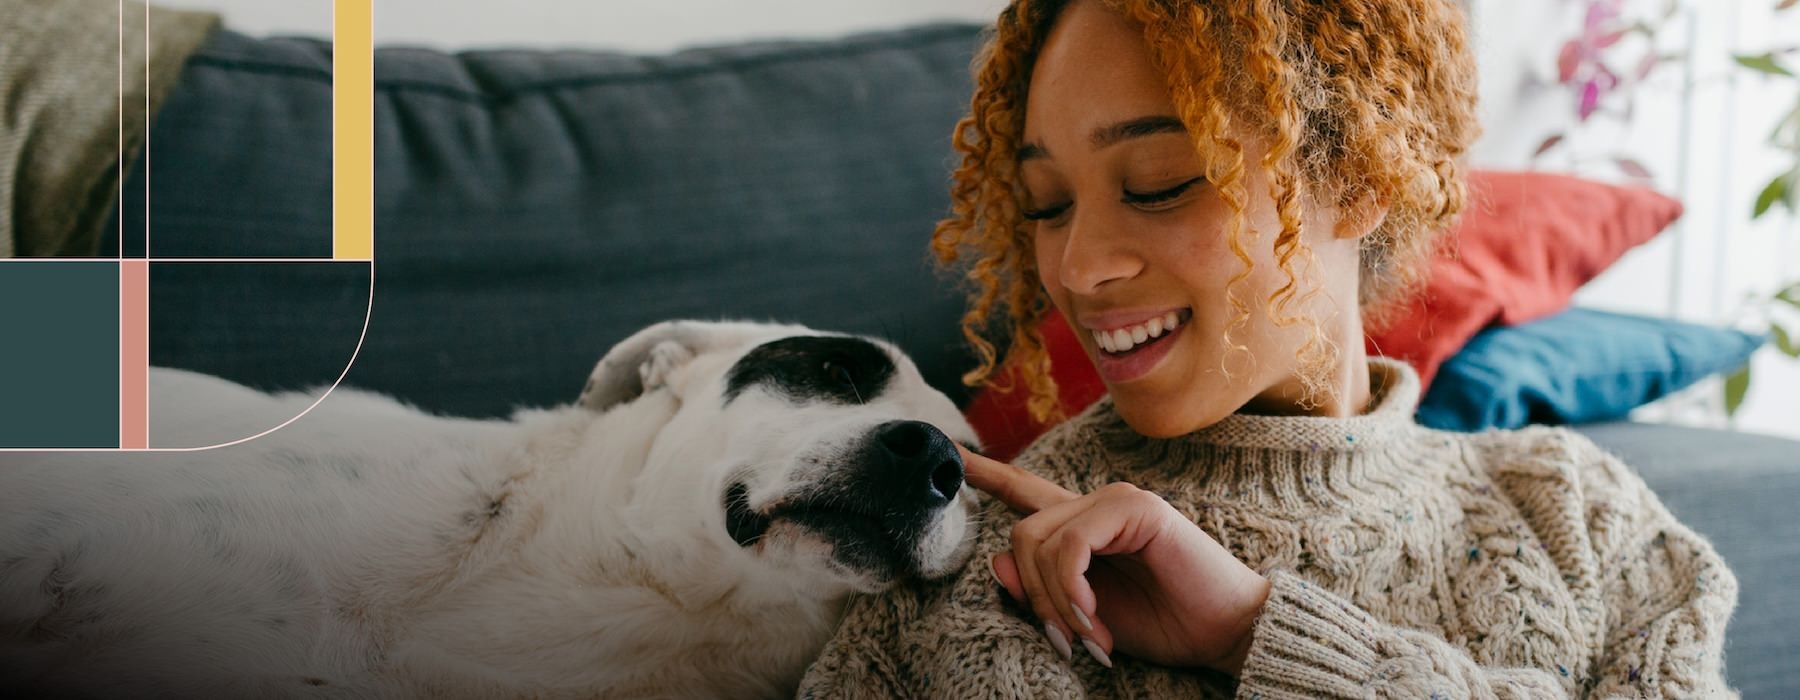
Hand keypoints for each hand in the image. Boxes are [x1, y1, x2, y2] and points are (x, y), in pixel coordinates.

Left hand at [958, 444, 1270, 675]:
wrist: (1224, 633)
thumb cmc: (1163, 623)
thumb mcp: (1085, 615)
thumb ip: (1040, 588)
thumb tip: (996, 561)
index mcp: (1084, 526)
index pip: (1027, 491)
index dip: (989, 474)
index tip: (951, 455)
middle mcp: (1097, 504)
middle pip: (1021, 534)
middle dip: (1033, 595)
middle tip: (1067, 640)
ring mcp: (1117, 500)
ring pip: (1039, 541)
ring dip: (1055, 601)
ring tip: (1088, 637)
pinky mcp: (1135, 508)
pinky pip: (1070, 545)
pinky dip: (1071, 588)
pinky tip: (1095, 619)